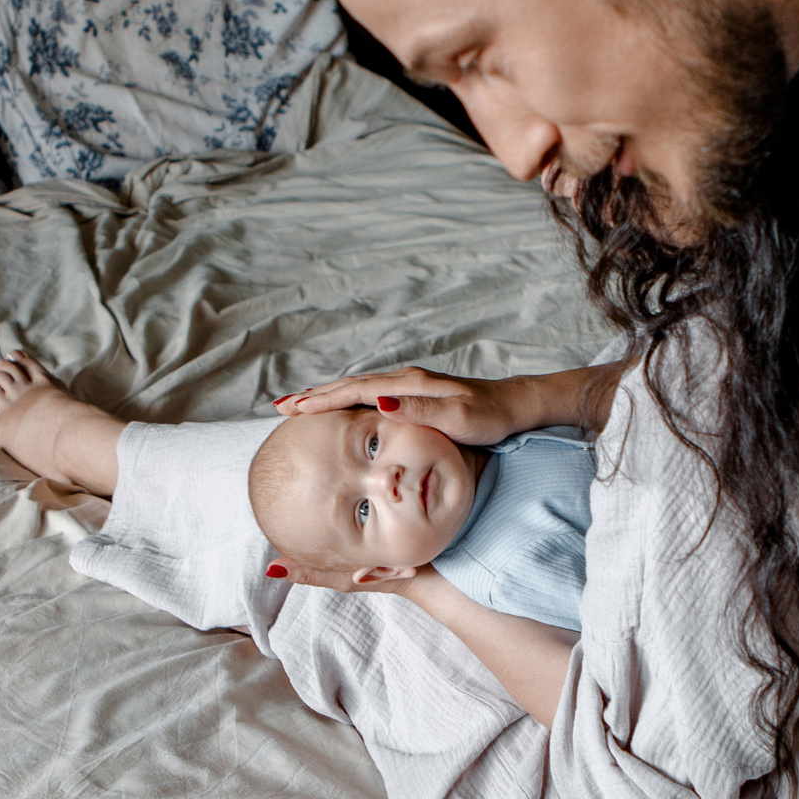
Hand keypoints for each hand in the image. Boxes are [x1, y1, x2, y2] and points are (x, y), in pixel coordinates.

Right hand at [275, 366, 532, 445]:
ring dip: (329, 396)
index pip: (355, 390)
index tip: (292, 409)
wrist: (516, 406)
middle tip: (282, 406)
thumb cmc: (491, 418)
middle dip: (315, 396)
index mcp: (409, 385)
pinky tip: (345, 409)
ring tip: (302, 405)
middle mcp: (406, 380)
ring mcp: (411, 386)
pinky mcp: (417, 395)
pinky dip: (349, 400)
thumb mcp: (458, 419)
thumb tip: (379, 402)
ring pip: (359, 389)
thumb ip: (419, 411)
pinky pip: (371, 395)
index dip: (321, 400)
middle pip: (350, 385)